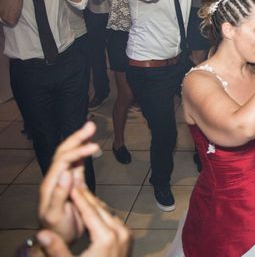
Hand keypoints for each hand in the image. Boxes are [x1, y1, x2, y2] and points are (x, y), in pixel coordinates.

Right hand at [36, 185, 131, 256]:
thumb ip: (57, 249)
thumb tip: (42, 234)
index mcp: (107, 237)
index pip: (90, 211)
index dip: (79, 198)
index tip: (70, 185)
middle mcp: (120, 233)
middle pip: (101, 209)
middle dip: (87, 197)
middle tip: (74, 183)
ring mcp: (127, 236)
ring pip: (109, 213)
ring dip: (95, 204)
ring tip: (81, 194)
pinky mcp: (128, 240)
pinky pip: (114, 221)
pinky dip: (102, 214)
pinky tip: (93, 212)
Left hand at [38, 121, 99, 242]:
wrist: (58, 238)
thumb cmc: (56, 229)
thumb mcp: (55, 214)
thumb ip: (58, 195)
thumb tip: (67, 173)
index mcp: (50, 184)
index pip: (63, 160)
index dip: (78, 151)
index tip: (95, 147)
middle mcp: (56, 178)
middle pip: (64, 151)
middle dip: (77, 137)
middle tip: (91, 125)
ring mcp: (64, 179)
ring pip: (70, 154)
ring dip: (80, 140)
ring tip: (91, 129)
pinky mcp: (72, 182)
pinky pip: (77, 163)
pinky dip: (84, 152)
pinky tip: (90, 145)